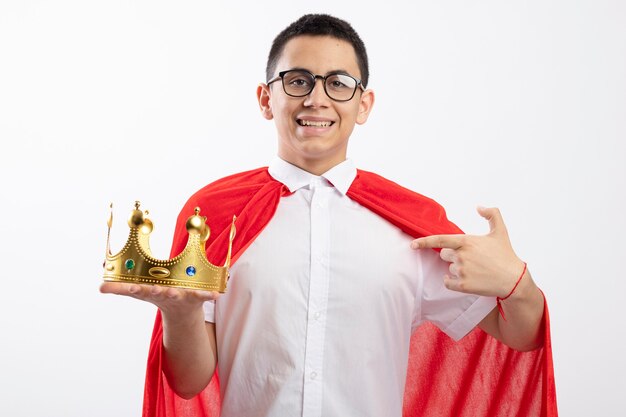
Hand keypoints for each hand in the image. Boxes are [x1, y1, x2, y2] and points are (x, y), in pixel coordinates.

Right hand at [99, 282, 219, 317]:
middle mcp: (165, 294)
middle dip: (158, 291)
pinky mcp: (197, 296)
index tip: (123, 288)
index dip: (130, 289)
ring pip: (181, 294)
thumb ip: (121, 289)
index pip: (137, 290)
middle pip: (160, 292)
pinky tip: (217, 294)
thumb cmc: (159, 294)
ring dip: (180, 294)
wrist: (181, 311)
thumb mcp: (141, 291)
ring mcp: (182, 296)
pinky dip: (210, 295)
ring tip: (179, 292)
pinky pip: (204, 295)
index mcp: (151, 291)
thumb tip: (100, 287)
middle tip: (155, 289)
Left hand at [410, 206, 525, 297]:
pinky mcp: (463, 285)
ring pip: (448, 268)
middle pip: (444, 255)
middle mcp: (461, 256)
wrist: (514, 279)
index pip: (439, 240)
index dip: (423, 242)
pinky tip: (462, 279)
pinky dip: (451, 281)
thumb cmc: (506, 254)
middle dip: (453, 255)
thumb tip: (479, 206)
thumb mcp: (500, 231)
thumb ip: (492, 214)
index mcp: (466, 241)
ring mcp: (462, 271)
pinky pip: (448, 282)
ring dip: (457, 268)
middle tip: (471, 258)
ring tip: (475, 269)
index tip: (412, 245)